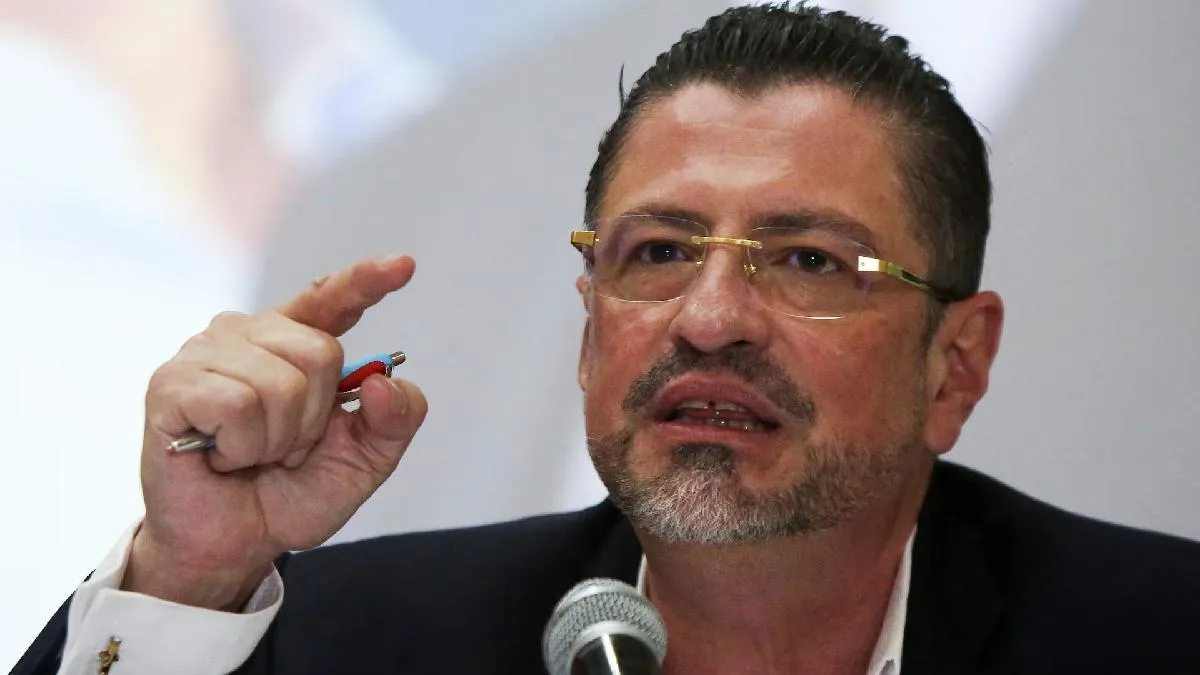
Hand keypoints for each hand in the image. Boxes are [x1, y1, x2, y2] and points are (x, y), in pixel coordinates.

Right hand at [123, 255, 426, 609]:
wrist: (234, 544)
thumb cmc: (290, 493)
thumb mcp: (364, 461)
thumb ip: (394, 421)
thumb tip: (384, 381)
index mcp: (295, 343)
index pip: (332, 298)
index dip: (366, 280)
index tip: (404, 266)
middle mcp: (248, 334)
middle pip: (319, 352)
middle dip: (314, 418)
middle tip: (283, 447)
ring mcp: (205, 353)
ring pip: (280, 383)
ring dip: (277, 439)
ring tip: (249, 452)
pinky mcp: (171, 383)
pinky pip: (236, 405)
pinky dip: (242, 446)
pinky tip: (220, 454)